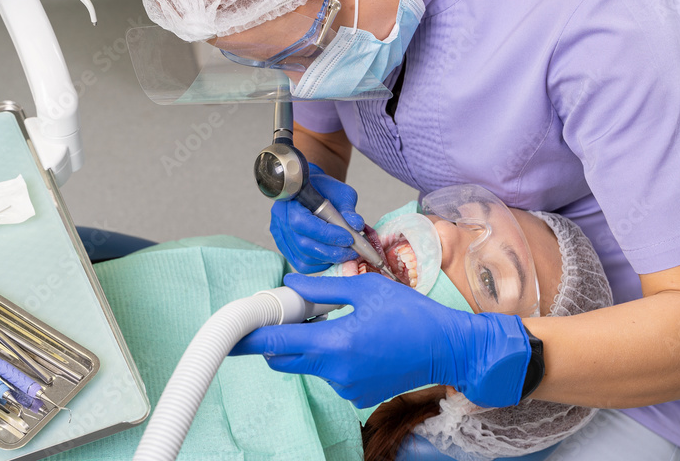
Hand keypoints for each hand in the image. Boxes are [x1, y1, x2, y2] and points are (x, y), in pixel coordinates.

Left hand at [231, 273, 531, 408]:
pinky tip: (355, 339)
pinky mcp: (355, 394)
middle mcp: (335, 371)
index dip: (250, 338)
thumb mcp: (366, 289)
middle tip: (288, 315)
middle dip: (277, 340)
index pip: (277, 343)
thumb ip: (322, 288)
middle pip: (284, 360)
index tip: (232, 334)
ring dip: (309, 345)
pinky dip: (330, 356)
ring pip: (308, 365)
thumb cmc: (411, 314)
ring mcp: (345, 387)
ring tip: (336, 321)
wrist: (447, 348)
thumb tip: (291, 284)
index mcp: (336, 342)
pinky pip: (329, 373)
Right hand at [269, 164, 363, 272]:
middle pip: (303, 245)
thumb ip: (347, 208)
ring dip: (328, 260)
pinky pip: (302, 264)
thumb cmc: (325, 189)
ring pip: (303, 258)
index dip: (327, 234)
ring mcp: (281, 236)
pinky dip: (320, 264)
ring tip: (345, 254)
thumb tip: (356, 225)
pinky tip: (332, 257)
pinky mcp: (285, 248)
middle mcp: (281, 220)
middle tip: (352, 252)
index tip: (349, 238)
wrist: (313, 191)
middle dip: (331, 252)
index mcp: (291, 201)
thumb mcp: (340, 193)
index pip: (303, 223)